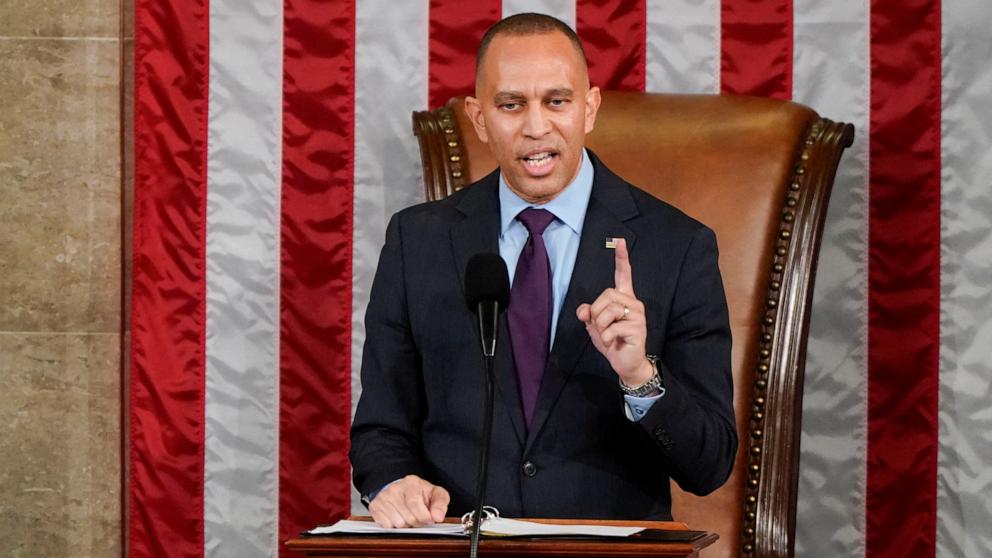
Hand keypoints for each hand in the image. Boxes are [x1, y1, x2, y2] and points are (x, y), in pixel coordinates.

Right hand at [368, 475, 449, 527]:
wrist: (400, 489)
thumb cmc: (418, 493)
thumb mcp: (435, 493)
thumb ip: (440, 504)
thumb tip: (438, 517)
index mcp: (411, 483)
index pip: (414, 503)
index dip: (424, 516)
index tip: (429, 520)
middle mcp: (394, 489)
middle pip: (408, 517)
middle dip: (417, 522)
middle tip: (419, 518)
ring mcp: (383, 498)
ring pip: (398, 524)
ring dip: (406, 525)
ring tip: (408, 516)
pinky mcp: (375, 507)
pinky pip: (386, 526)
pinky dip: (394, 526)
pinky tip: (397, 517)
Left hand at [576, 238, 653, 386]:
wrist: (626, 363)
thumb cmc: (612, 341)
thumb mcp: (594, 326)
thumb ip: (588, 314)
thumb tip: (584, 311)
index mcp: (623, 298)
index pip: (623, 274)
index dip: (621, 258)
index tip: (620, 241)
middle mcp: (633, 302)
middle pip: (606, 294)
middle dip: (596, 312)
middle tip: (600, 326)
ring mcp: (637, 314)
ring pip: (609, 310)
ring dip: (600, 326)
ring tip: (607, 335)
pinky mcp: (638, 328)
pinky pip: (613, 327)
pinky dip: (605, 337)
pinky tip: (611, 342)